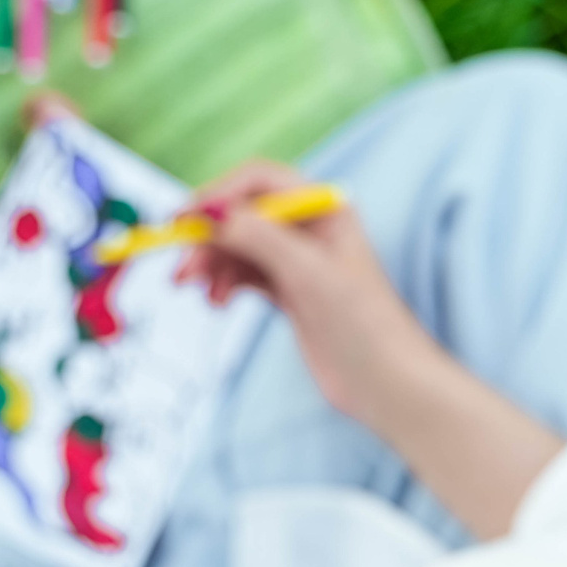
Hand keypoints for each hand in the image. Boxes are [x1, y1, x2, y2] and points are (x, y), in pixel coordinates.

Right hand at [174, 160, 436, 423]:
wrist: (386, 383)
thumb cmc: (365, 325)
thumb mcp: (308, 273)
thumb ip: (260, 236)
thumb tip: (213, 214)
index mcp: (324, 208)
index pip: (258, 183)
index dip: (217, 195)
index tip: (184, 218)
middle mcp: (310, 228)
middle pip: (241, 216)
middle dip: (207, 238)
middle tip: (180, 268)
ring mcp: (298, 261)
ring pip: (238, 248)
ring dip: (211, 264)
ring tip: (192, 289)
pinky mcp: (290, 292)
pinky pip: (244, 275)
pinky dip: (225, 283)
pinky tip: (217, 301)